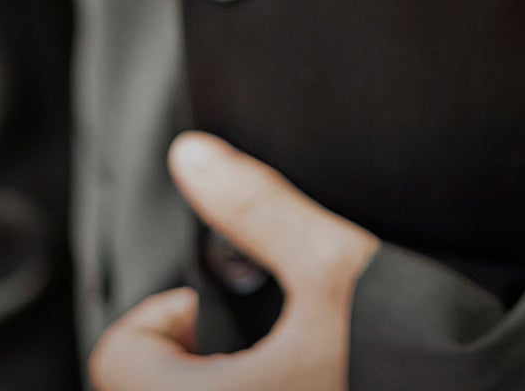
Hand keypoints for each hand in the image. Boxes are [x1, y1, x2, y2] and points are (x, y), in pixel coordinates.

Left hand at [88, 132, 379, 390]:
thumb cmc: (406, 350)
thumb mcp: (334, 263)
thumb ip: (256, 208)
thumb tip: (193, 157)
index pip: (118, 358)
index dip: (165, 315)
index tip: (221, 309)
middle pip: (145, 388)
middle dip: (187, 355)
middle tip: (252, 340)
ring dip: (210, 381)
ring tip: (276, 368)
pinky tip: (303, 383)